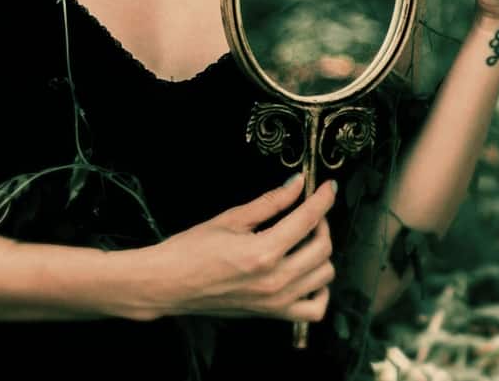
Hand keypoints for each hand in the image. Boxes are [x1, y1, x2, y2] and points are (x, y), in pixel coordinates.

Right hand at [144, 175, 335, 321]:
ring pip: (324, 275)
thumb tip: (296, 184)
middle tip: (308, 210)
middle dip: (322, 222)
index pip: (308, 220)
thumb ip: (270, 202)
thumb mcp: (231, 218)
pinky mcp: (272, 314)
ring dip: (321, 252)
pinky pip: (314, 309)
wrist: (170, 284)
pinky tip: (307, 273)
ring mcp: (276, 302)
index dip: (323, 199)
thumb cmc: (192, 250)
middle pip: (322, 248)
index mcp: (263, 252)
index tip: (328, 187)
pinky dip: (319, 290)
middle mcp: (275, 280)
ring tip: (304, 238)